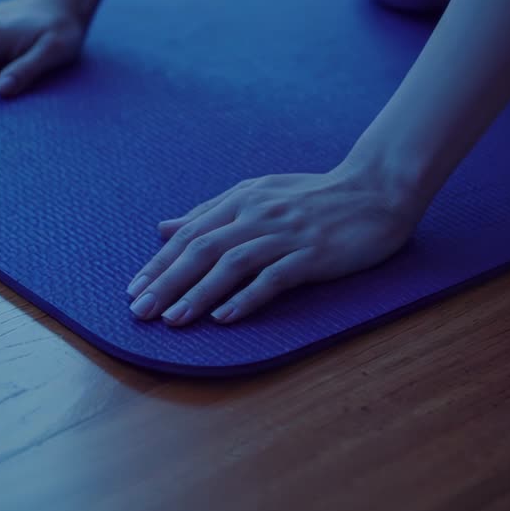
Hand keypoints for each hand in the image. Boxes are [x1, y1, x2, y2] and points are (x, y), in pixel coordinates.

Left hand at [126, 167, 424, 325]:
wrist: (376, 190)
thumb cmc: (315, 196)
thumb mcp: (258, 194)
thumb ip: (210, 212)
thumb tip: (164, 227)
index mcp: (241, 199)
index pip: (189, 234)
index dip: (159, 263)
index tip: (133, 290)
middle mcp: (257, 214)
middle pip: (201, 249)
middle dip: (166, 282)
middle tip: (140, 312)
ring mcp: (285, 234)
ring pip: (231, 265)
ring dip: (198, 293)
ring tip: (173, 320)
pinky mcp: (312, 253)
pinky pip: (274, 278)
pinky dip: (247, 297)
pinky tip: (225, 317)